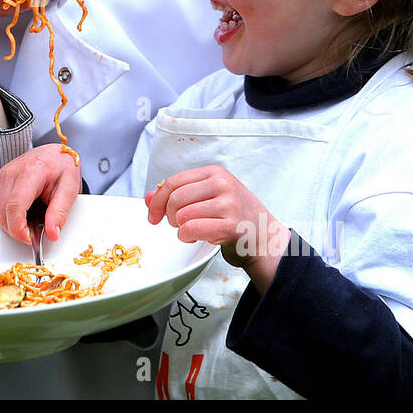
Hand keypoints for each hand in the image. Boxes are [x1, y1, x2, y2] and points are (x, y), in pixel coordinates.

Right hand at [0, 144, 81, 244]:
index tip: (30, 239)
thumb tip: (52, 234)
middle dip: (16, 230)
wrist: (54, 154)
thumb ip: (60, 213)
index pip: (15, 205)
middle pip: (3, 212)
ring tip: (30, 223)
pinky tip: (22, 214)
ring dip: (11, 225)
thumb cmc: (61, 167)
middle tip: (34, 235)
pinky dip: (7, 217)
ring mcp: (1, 176)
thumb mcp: (70, 189)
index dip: (19, 228)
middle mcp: (11, 172)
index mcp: (31, 172)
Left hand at [146, 165, 291, 293]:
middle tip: (178, 225)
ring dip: (181, 229)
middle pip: (174, 199)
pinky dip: (187, 237)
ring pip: (181, 215)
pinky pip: (191, 229)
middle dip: (169, 216)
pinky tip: (197, 237)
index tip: (153, 215)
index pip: (173, 182)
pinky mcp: (230, 225)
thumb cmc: (235, 217)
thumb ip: (179, 194)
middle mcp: (222, 184)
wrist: (265, 238)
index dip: (157, 200)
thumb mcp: (209, 198)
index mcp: (215, 173)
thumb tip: (148, 197)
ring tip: (194, 230)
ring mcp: (228, 204)